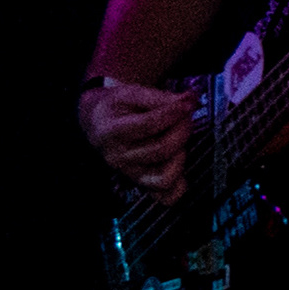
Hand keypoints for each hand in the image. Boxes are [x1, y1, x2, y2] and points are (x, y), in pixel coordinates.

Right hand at [80, 80, 196, 198]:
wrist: (99, 122)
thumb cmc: (117, 107)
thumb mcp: (131, 93)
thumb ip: (160, 97)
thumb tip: (189, 99)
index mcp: (111, 131)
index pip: (149, 124)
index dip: (173, 113)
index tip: (187, 103)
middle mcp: (117, 157)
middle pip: (161, 149)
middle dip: (182, 130)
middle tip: (186, 117)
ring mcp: (129, 173)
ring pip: (165, 176)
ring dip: (181, 155)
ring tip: (178, 139)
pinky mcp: (141, 184)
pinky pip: (165, 196)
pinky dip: (178, 186)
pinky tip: (178, 163)